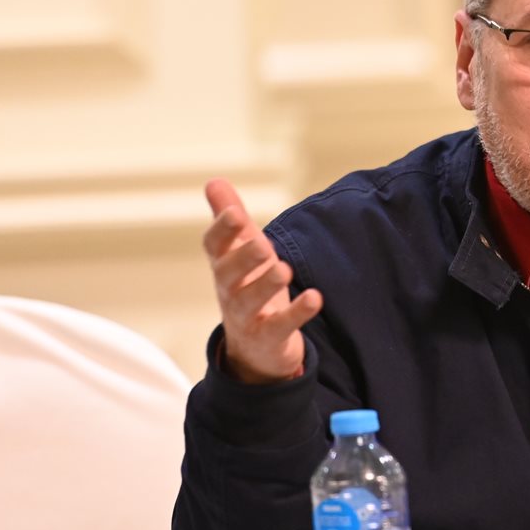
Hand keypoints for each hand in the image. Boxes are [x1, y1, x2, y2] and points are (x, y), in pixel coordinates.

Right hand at [202, 178, 321, 383]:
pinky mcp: (269, 337)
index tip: (235, 214)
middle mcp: (231, 291)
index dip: (222, 230)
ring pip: (250, 301)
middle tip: (261, 243)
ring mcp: (247, 316)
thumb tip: (214, 181)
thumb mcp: (240, 252)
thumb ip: (230, 220)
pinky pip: (280, 326)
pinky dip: (297, 313)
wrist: (254, 348)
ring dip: (266, 285)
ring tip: (284, 270)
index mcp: (224, 266)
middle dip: (243, 258)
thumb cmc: (248, 286)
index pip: (214, 246)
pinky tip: (315, 298)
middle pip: (228, 274)